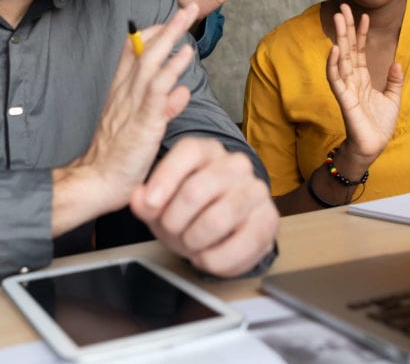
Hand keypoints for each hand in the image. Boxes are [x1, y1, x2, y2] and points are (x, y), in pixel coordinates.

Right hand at [66, 3, 199, 213]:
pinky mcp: (142, 120)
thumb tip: (181, 90)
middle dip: (167, 26)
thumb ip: (163, 107)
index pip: (134, 53)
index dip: (152, 35)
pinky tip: (185, 53)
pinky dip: (171, 69)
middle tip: (187, 8)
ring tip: (188, 16)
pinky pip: (157, 88)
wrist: (97, 183)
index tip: (169, 22)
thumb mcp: (142, 128)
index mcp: (120, 92)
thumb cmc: (117, 159)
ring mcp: (132, 104)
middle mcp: (124, 92)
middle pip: (144, 49)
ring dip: (171, 36)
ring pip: (151, 60)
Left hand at [130, 138, 278, 276]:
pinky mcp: (269, 219)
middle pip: (196, 190)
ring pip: (217, 219)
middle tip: (170, 232)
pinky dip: (216, 259)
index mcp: (207, 150)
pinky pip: (241, 245)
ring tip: (189, 245)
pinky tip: (206, 257)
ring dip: (194, 241)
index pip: (188, 152)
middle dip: (174, 221)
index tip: (148, 204)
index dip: (164, 179)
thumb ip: (146, 199)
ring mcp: (255, 190)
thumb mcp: (161, 202)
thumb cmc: (189, 210)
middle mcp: (235, 164)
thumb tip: (140, 199)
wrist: (223, 227)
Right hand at [325, 4, 403, 174]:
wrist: (373, 147)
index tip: (363, 15)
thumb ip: (394, 81)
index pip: (359, 51)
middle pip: (347, 48)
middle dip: (346, 28)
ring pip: (340, 58)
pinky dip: (333, 64)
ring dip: (339, 38)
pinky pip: (335, 79)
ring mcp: (346, 88)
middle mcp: (352, 80)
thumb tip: (397, 63)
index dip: (361, 33)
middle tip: (343, 7)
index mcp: (363, 79)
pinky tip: (334, 48)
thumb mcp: (393, 99)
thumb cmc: (378, 126)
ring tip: (338, 19)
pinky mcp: (344, 100)